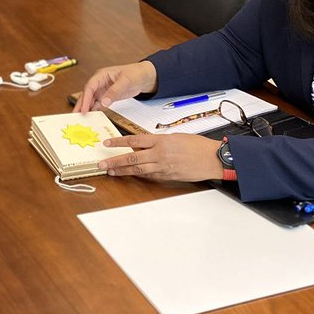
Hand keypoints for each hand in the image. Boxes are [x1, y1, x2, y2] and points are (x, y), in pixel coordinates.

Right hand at [75, 61, 157, 112]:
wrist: (144, 77)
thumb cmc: (135, 74)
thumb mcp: (126, 81)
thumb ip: (114, 91)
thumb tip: (104, 102)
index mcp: (101, 75)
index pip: (90, 87)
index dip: (85, 98)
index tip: (84, 109)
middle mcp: (99, 83)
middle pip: (87, 94)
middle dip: (81, 105)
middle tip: (75, 116)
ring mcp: (102, 90)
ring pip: (91, 101)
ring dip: (86, 109)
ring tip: (81, 120)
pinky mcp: (107, 97)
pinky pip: (98, 105)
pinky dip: (94, 111)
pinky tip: (92, 118)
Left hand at [97, 132, 221, 182]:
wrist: (212, 159)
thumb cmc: (197, 145)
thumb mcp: (176, 137)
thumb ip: (159, 141)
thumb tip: (146, 144)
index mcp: (161, 140)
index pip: (134, 140)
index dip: (118, 142)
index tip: (107, 143)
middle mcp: (159, 154)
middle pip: (132, 158)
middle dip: (114, 161)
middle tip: (101, 163)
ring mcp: (163, 167)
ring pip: (138, 170)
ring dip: (123, 171)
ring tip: (110, 171)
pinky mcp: (168, 176)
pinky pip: (150, 176)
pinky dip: (139, 175)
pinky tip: (130, 175)